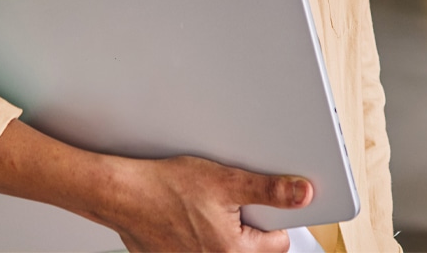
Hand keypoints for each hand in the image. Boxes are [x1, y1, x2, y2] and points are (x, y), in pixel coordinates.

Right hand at [103, 154, 312, 251]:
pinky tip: (186, 216)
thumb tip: (303, 194)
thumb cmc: (167, 186)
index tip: (257, 202)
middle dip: (244, 224)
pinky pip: (200, 250)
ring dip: (221, 230)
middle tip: (225, 200)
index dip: (271, 217)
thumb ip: (269, 191)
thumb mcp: (226, 180)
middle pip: (251, 249)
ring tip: (203, 207)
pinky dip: (199, 236)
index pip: (278, 242)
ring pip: (225, 249)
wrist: (124, 193)